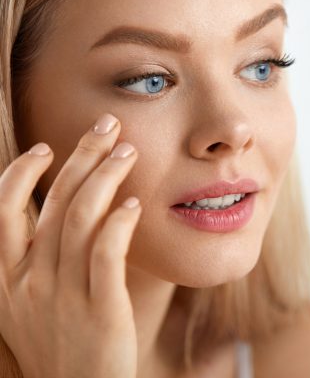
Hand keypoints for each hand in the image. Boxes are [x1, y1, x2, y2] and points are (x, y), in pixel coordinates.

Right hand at [0, 114, 140, 377]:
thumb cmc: (63, 345)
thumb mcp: (30, 306)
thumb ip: (36, 262)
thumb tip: (58, 212)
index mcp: (5, 281)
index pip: (3, 212)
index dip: (21, 174)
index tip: (45, 148)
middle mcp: (28, 284)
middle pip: (52, 204)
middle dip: (80, 157)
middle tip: (107, 126)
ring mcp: (63, 297)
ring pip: (80, 220)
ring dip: (106, 177)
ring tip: (129, 151)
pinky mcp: (100, 310)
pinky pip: (107, 255)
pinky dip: (119, 223)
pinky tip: (135, 203)